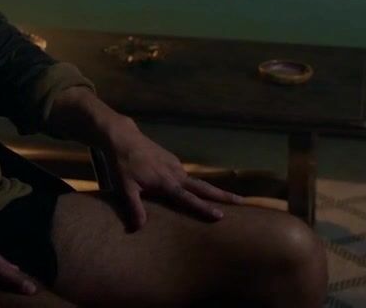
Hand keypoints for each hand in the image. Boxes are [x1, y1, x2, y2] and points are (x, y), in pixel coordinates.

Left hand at [103, 121, 244, 230]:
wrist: (124, 138)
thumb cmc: (123, 164)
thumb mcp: (125, 188)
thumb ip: (134, 208)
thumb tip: (138, 228)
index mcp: (167, 182)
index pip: (189, 198)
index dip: (204, 208)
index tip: (220, 215)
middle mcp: (176, 173)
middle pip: (203, 186)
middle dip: (222, 195)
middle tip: (242, 202)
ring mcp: (176, 165)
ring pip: (197, 180)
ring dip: (211, 189)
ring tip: (226, 199)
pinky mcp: (172, 160)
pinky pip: (187, 175)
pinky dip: (196, 183)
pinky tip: (196, 189)